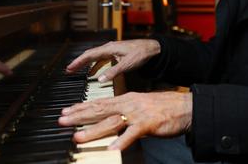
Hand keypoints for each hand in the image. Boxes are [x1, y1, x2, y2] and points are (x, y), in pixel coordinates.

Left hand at [58, 91, 191, 149]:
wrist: (185, 107)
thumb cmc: (164, 108)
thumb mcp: (141, 106)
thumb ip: (125, 113)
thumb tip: (112, 119)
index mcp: (126, 99)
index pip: (99, 102)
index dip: (81, 107)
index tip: (66, 110)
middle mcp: (128, 104)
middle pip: (99, 110)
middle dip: (79, 116)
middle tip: (62, 120)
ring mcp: (137, 114)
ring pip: (111, 123)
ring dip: (93, 131)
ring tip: (78, 137)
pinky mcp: (147, 124)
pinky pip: (132, 134)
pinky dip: (121, 141)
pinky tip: (111, 148)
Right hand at [66, 39, 160, 81]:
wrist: (153, 49)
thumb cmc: (141, 53)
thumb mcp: (127, 64)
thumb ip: (113, 72)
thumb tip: (99, 79)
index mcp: (109, 48)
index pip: (89, 55)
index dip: (78, 62)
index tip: (69, 68)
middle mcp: (108, 48)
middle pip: (89, 55)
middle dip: (78, 62)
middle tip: (68, 70)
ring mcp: (112, 51)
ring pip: (95, 57)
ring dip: (86, 64)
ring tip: (77, 71)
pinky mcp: (116, 54)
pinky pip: (101, 60)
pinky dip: (95, 66)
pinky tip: (93, 73)